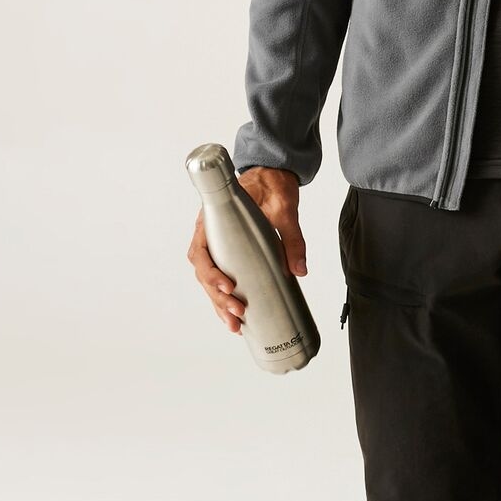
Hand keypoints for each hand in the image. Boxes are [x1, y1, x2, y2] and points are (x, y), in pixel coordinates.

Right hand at [189, 166, 304, 334]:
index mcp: (214, 219)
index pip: (201, 252)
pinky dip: (224, 298)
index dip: (210, 274)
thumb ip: (292, 238)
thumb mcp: (284, 209)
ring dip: (219, 303)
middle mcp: (210, 233)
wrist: (272, 175)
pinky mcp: (229, 252)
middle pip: (204, 272)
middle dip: (217, 297)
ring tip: (234, 325)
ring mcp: (218, 244)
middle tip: (237, 313)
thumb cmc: (271, 186)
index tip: (228, 287)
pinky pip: (219, 277)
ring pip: (209, 279)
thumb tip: (299, 270)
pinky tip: (234, 317)